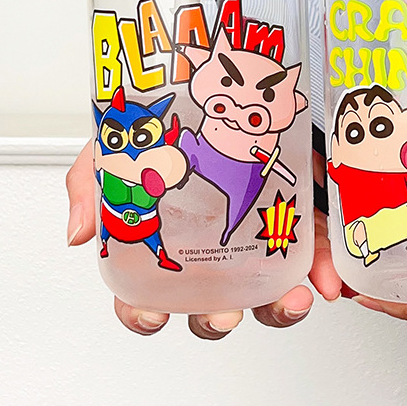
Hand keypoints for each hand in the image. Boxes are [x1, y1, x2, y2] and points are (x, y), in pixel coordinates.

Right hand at [66, 143, 329, 338]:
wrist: (236, 84)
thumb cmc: (177, 121)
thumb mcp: (124, 142)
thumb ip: (94, 181)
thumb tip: (78, 233)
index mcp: (170, 238)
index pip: (149, 294)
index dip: (144, 314)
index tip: (152, 316)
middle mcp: (213, 248)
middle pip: (210, 307)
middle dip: (216, 321)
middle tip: (224, 313)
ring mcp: (257, 237)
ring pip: (265, 295)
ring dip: (277, 310)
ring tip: (290, 300)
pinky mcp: (297, 221)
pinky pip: (312, 259)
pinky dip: (322, 274)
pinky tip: (327, 279)